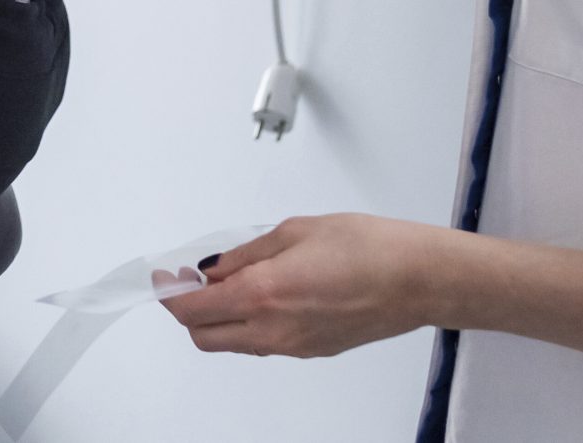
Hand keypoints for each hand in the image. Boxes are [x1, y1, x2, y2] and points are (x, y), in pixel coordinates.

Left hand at [158, 214, 461, 359]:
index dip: (168, 293)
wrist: (419, 280)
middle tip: (191, 279)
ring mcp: (293, 347)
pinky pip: (263, 344)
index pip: (192, 309)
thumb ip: (247, 254)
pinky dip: (248, 323)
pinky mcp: (312, 351)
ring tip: (230, 280)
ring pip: (233, 344)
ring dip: (218, 318)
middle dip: (187, 310)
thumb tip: (214, 267)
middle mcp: (272, 330)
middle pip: (204, 337)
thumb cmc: (367, 247)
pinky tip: (263, 293)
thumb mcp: (294, 231)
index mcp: (262, 295)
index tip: (163, 275)